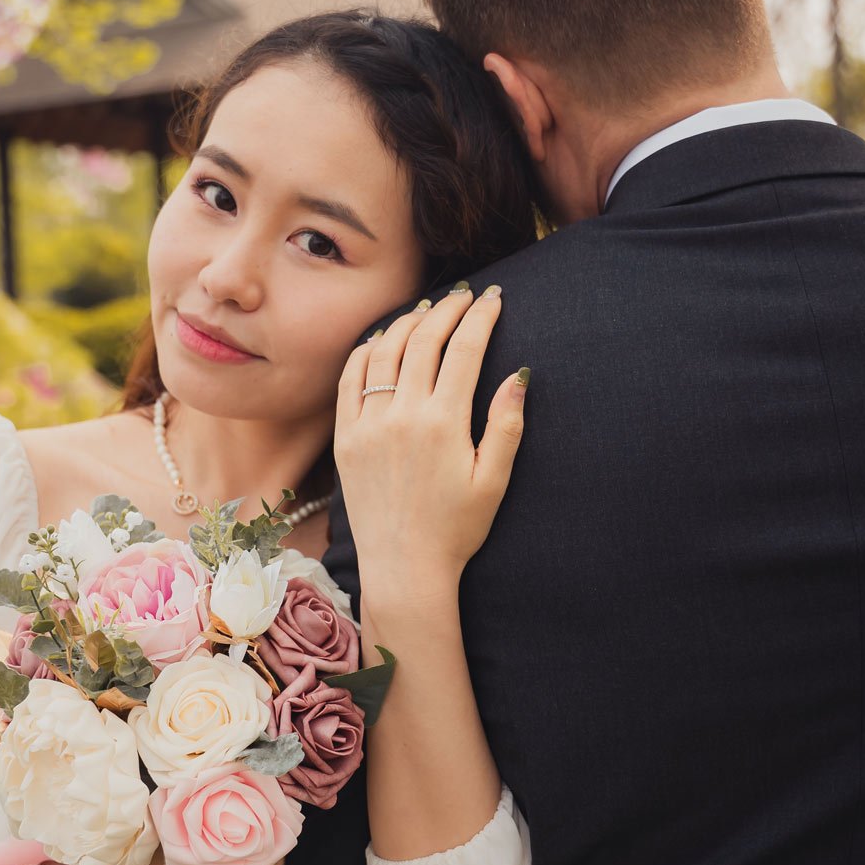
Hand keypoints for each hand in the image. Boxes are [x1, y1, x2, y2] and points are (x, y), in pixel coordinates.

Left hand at [334, 283, 528, 605]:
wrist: (404, 568)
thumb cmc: (456, 530)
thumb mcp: (492, 481)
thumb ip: (506, 425)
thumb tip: (518, 374)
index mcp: (444, 424)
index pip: (464, 349)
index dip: (481, 317)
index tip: (494, 299)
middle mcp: (402, 416)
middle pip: (424, 340)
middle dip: (448, 309)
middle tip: (465, 296)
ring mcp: (368, 425)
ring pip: (384, 351)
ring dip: (407, 322)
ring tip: (427, 311)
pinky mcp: (346, 438)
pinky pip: (351, 379)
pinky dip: (367, 351)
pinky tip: (382, 340)